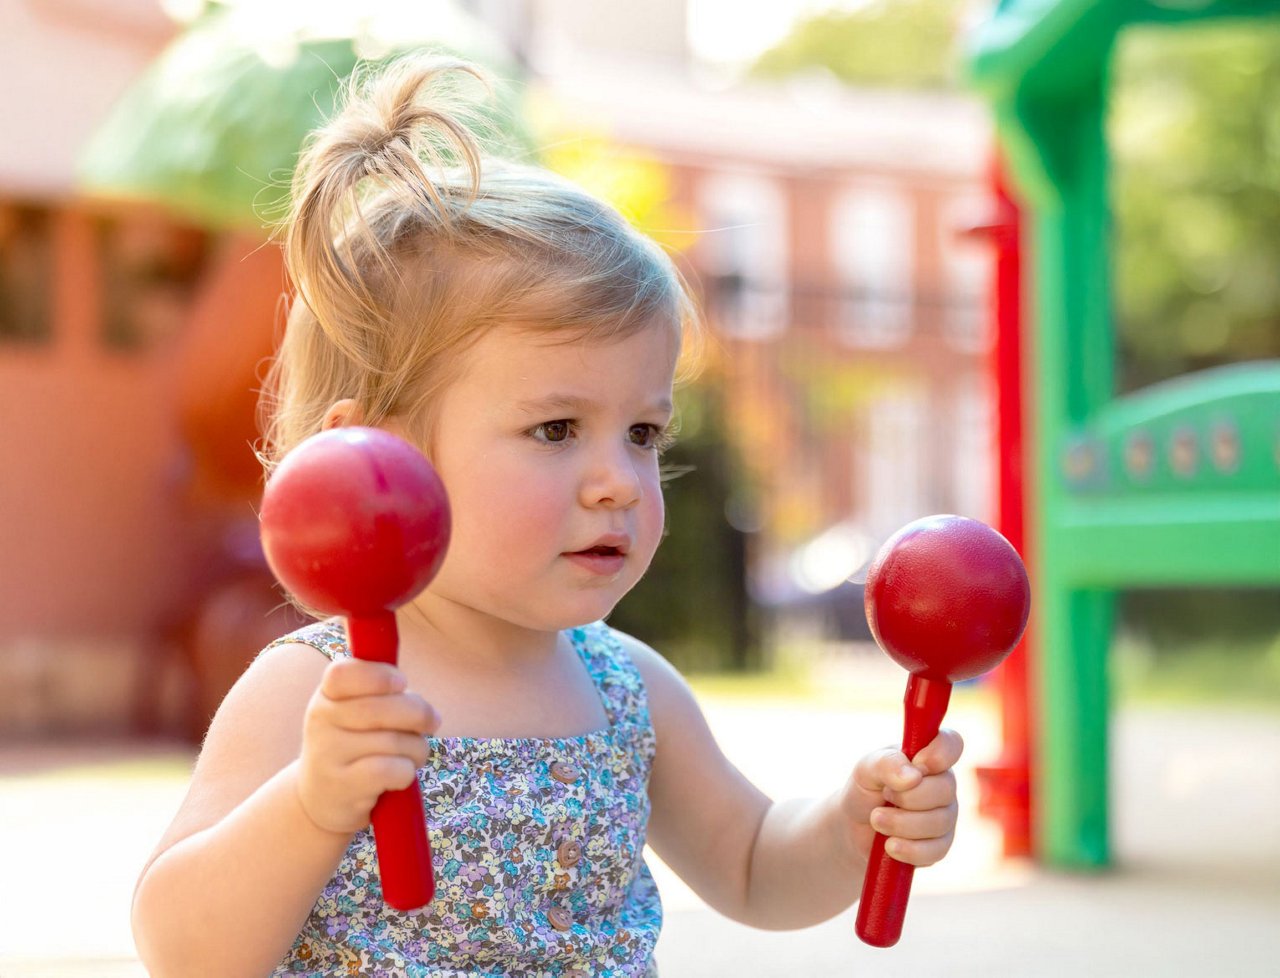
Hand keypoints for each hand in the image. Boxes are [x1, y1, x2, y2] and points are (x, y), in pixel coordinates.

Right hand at [295, 658, 440, 834]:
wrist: (322, 801)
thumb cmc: (355, 747)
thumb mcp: (359, 713)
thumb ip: (386, 696)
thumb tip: (424, 711)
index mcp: (326, 695)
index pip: (343, 674)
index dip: (379, 676)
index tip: (402, 683)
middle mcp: (320, 722)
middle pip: (382, 708)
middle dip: (419, 714)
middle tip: (432, 723)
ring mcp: (327, 756)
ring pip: (394, 741)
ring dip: (417, 749)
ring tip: (412, 755)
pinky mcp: (342, 787)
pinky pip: (391, 770)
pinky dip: (407, 772)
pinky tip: (399, 777)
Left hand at [840, 730, 963, 867]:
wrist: (853, 827)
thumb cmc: (866, 789)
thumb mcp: (866, 769)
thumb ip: (886, 763)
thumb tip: (913, 775)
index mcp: (928, 756)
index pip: (952, 743)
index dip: (940, 753)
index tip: (918, 764)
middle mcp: (943, 784)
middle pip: (945, 789)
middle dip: (907, 796)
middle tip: (884, 795)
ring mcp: (946, 816)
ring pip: (939, 822)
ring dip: (900, 823)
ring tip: (876, 819)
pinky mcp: (940, 845)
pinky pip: (935, 850)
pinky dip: (908, 848)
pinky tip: (889, 845)